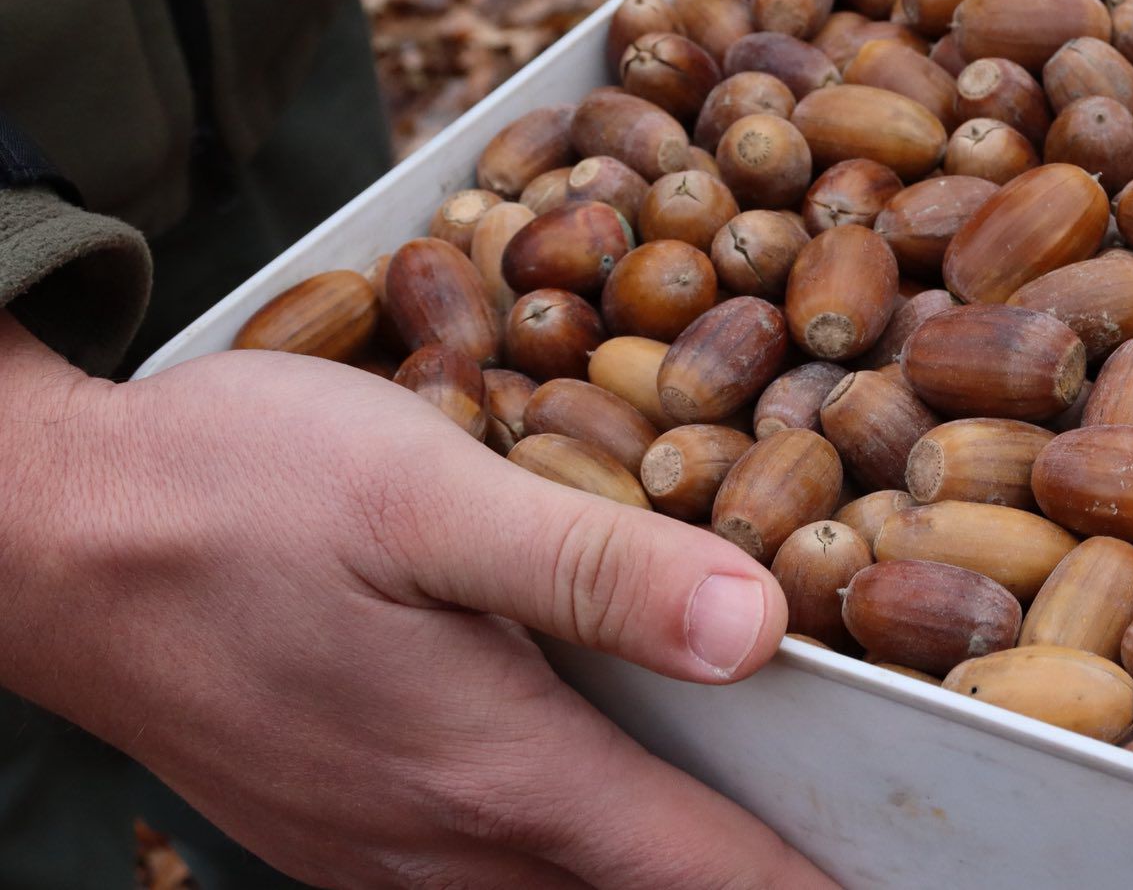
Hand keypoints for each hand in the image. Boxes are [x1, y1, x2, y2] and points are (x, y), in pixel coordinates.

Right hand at [0, 317, 833, 888]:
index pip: (699, 873)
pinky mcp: (331, 828)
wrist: (40, 537)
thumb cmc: (236, 497)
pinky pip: (477, 880)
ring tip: (735, 830)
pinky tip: (581, 797)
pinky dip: (561, 858)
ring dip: (650, 872)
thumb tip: (760, 629)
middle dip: (737, 884)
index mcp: (495, 774)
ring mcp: (376, 854)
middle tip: (837, 847)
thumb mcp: (430, 499)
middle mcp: (442, 848)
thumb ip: (599, 570)